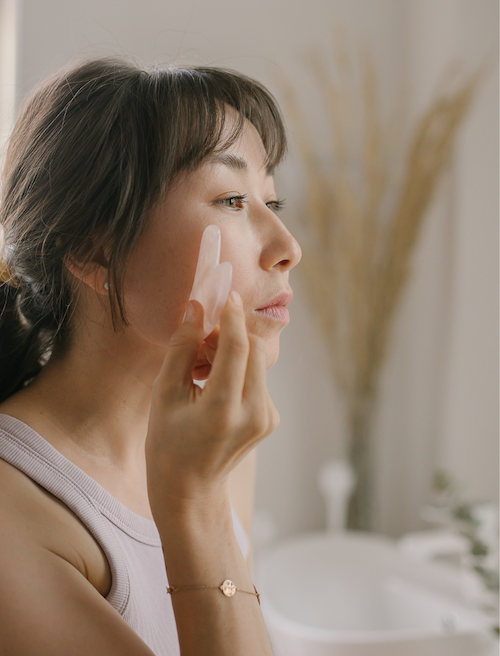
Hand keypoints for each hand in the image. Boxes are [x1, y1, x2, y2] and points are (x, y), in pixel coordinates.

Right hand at [145, 293, 279, 510]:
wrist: (190, 489)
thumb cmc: (168, 443)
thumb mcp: (164, 394)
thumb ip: (182, 348)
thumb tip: (196, 308)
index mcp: (223, 408)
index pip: (238, 346)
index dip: (232, 315)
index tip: (226, 294)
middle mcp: (254, 413)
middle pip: (255, 349)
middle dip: (231, 334)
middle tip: (201, 340)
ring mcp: (267, 418)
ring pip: (259, 362)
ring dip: (234, 353)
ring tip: (203, 370)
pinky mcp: (271, 418)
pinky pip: (259, 378)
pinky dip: (240, 371)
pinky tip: (215, 387)